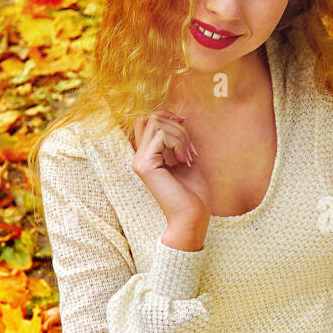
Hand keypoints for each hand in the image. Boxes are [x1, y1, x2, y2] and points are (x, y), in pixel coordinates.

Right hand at [130, 110, 209, 239]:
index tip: (185, 125)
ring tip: (189, 157)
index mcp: (147, 156)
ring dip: (180, 135)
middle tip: (191, 150)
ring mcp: (139, 161)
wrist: (193, 216)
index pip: (146, 121)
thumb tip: (178, 117)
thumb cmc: (193, 193)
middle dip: (178, 127)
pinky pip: (162, 136)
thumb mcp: (186, 158)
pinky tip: (185, 161)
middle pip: (152, 118)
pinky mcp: (144, 165)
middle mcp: (139, 157)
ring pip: (156, 123)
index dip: (166, 116)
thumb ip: (178, 140)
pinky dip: (179, 143)